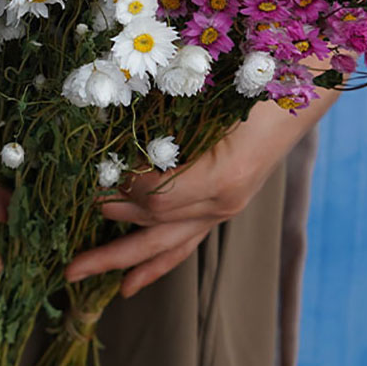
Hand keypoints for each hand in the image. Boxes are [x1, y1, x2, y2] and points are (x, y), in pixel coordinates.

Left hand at [66, 98, 324, 297]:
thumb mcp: (207, 98)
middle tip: (68, 261)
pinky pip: (186, 244)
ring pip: (167, 246)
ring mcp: (226, 208)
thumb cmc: (251, 81)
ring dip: (122, 261)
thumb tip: (112, 140)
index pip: (155, 199)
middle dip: (108, 250)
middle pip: (154, 230)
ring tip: (80, 275)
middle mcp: (224, 202)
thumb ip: (164, 123)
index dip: (122, 191)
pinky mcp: (223, 207)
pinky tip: (131, 284)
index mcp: (222, 177)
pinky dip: (157, 264)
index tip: (97, 175)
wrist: (298, 85)